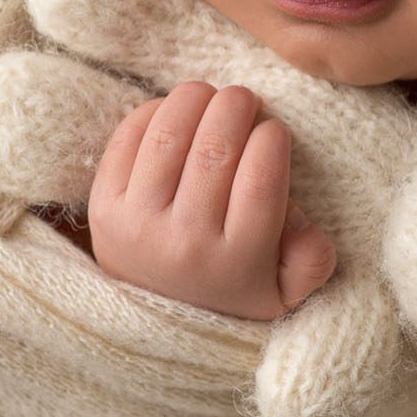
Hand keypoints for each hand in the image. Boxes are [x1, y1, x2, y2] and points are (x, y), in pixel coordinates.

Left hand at [88, 81, 336, 320]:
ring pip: (169, 137)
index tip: (273, 130)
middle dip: (236, 107)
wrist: (154, 320)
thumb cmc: (227, 287)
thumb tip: (304, 223)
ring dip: (193, 99)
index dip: (272, 137)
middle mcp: (186, 243)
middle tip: (244, 100)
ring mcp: (139, 224)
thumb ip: (312, 260)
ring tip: (210, 96)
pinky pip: (126, 141)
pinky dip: (152, 112)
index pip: (262, 179)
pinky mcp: (104, 208)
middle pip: (215, 150)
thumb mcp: (285, 291)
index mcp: (238, 261)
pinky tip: (172, 110)